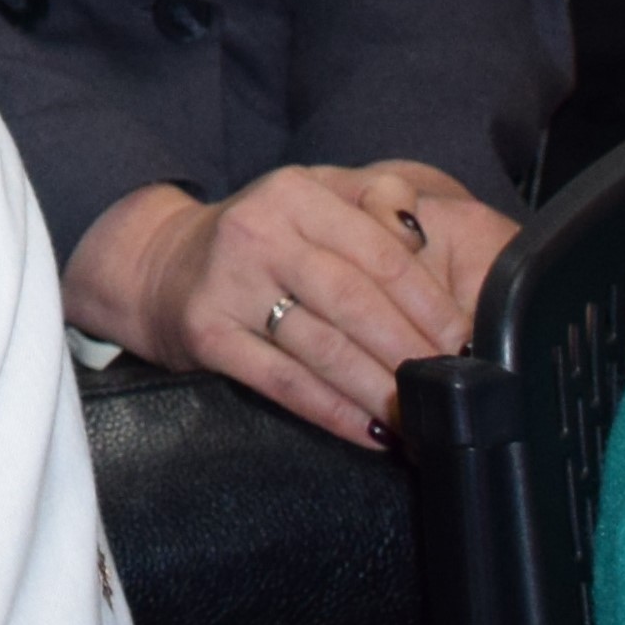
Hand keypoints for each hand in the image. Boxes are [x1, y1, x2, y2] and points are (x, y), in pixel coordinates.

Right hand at [64, 161, 510, 448]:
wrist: (161, 266)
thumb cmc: (259, 237)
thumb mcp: (310, 197)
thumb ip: (371, 200)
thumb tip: (423, 234)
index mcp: (296, 193)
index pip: (379, 251)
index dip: (428, 301)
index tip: (463, 337)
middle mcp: (260, 232)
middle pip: (354, 301)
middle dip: (411, 349)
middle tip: (450, 383)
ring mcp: (229, 285)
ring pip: (322, 348)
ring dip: (378, 388)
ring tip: (418, 414)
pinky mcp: (206, 334)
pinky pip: (283, 383)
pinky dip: (332, 412)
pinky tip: (368, 431)